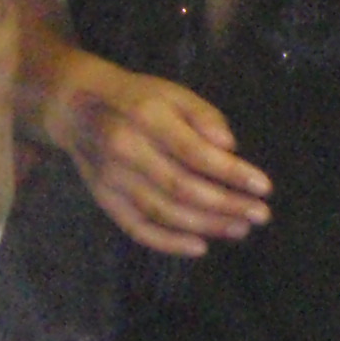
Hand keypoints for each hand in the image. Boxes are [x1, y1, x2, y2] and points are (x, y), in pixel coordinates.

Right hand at [43, 53, 270, 257]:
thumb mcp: (172, 93)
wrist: (75, 108)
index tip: (264, 187)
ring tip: (240, 229)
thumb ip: (203, 115)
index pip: (195, 153)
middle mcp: (125, 150)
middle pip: (182, 188)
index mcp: (145, 117)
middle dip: (226, 205)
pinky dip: (168, 242)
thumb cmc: (136, 99)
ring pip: (163, 212)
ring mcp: (111, 179)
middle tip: (260, 215)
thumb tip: (229, 147)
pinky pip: (137, 228)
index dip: (232, 173)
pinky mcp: (104, 198)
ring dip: (206, 225)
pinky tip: (199, 247)